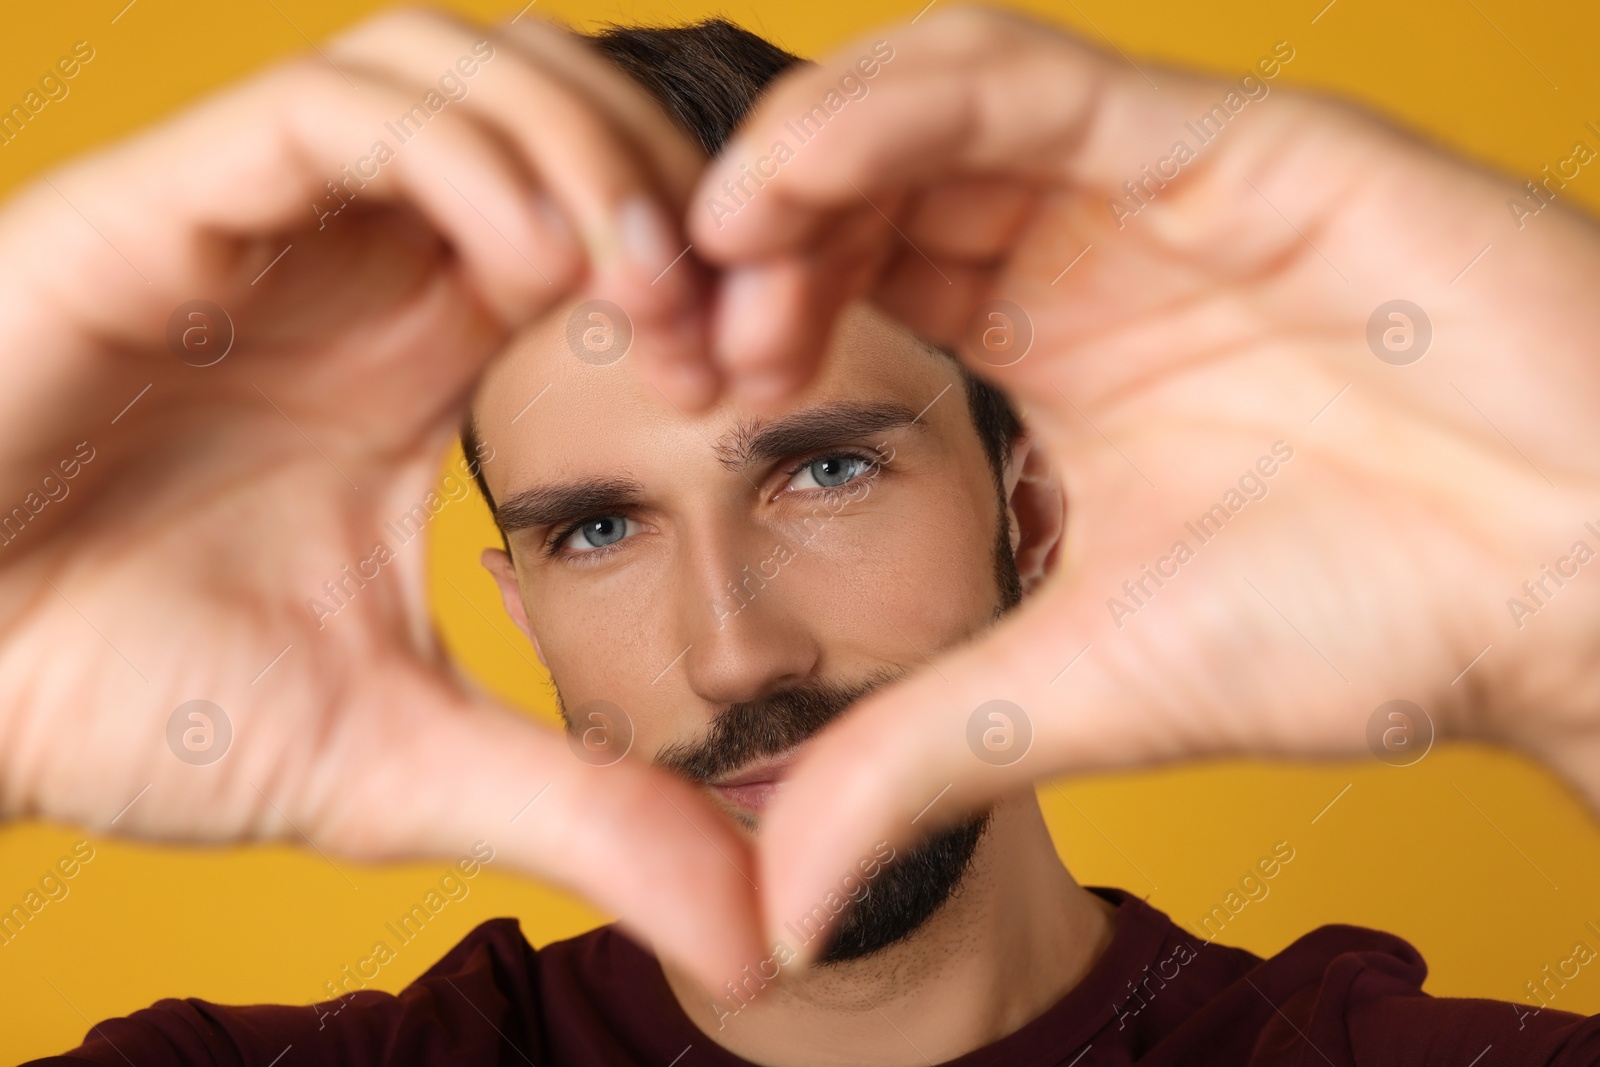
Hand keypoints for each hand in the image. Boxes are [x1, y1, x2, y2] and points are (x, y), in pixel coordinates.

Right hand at [0, 8, 759, 986]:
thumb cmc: (132, 710)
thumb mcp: (404, 761)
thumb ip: (583, 812)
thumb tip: (754, 929)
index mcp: (418, 350)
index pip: (601, 221)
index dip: (703, 268)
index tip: (745, 374)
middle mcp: (352, 264)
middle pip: (556, 103)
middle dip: (669, 181)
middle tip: (720, 317)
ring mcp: (262, 224)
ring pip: (459, 62)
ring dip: (583, 145)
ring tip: (636, 284)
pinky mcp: (161, 208)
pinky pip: (338, 106)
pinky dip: (461, 153)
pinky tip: (526, 265)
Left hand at [684, 7, 1599, 961]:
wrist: (1577, 597)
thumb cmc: (1365, 627)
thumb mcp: (1078, 690)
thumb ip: (914, 760)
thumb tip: (781, 908)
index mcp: (1052, 347)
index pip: (857, 278)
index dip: (746, 312)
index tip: (667, 384)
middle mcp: (1096, 249)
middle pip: (875, 181)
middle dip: (751, 237)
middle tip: (670, 319)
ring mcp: (1163, 183)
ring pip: (937, 101)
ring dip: (806, 158)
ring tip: (717, 244)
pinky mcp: (1244, 141)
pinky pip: (1043, 79)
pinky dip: (906, 105)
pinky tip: (800, 172)